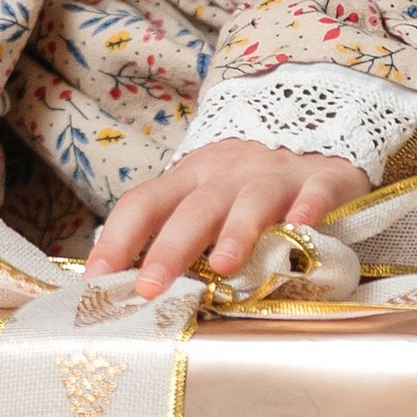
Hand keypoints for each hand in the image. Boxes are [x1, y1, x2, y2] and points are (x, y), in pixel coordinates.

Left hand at [89, 143, 369, 301]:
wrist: (312, 127)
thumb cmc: (243, 182)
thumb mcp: (201, 195)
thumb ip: (169, 230)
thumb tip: (116, 279)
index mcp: (189, 180)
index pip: (143, 202)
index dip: (116, 238)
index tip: (95, 279)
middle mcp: (227, 177)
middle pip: (193, 209)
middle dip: (169, 248)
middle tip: (149, 288)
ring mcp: (274, 176)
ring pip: (251, 201)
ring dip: (235, 231)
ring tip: (222, 266)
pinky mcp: (320, 180)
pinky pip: (314, 192)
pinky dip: (309, 208)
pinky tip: (302, 228)